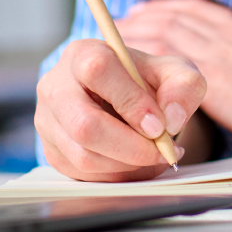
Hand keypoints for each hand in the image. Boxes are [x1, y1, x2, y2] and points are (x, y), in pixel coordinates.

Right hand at [34, 39, 205, 180]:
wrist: (123, 97)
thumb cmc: (146, 81)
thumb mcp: (173, 72)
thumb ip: (183, 86)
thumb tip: (171, 119)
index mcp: (82, 54)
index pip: (97, 71)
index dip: (131, 101)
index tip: (159, 125)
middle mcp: (56, 87)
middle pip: (84, 125)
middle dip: (131, 147)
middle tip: (163, 151)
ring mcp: (48, 122)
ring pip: (84, 157)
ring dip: (128, 165)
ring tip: (156, 156)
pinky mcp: (52, 151)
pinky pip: (83, 175)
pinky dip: (118, 176)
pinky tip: (138, 164)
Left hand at [117, 0, 231, 151]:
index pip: (200, 10)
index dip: (172, 8)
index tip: (152, 8)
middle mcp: (228, 36)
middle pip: (177, 15)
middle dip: (148, 15)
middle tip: (123, 18)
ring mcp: (218, 52)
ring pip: (166, 30)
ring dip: (138, 30)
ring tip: (115, 34)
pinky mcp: (210, 76)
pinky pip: (168, 56)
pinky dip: (145, 51)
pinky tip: (128, 60)